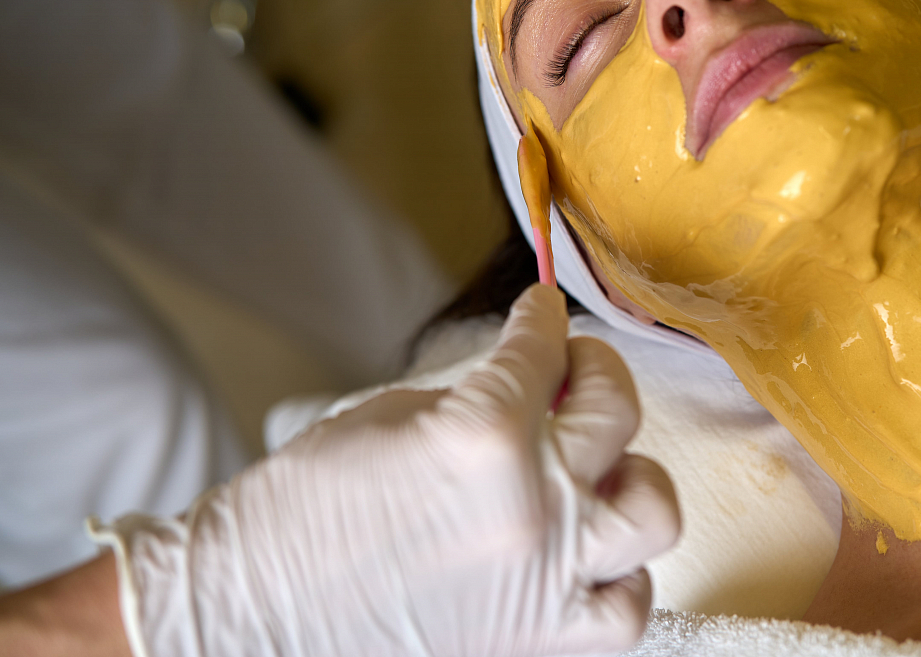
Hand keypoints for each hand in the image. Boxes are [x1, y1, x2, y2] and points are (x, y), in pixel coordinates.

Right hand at [92, 283, 679, 656]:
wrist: (251, 617)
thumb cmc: (298, 514)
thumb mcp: (388, 416)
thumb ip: (478, 397)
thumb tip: (532, 381)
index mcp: (484, 435)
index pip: (542, 350)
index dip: (543, 319)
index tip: (542, 313)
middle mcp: (534, 506)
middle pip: (617, 413)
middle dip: (599, 370)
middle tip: (578, 366)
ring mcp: (548, 580)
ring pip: (653, 509)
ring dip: (630, 472)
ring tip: (598, 465)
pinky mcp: (542, 641)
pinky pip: (627, 606)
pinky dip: (622, 573)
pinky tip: (592, 552)